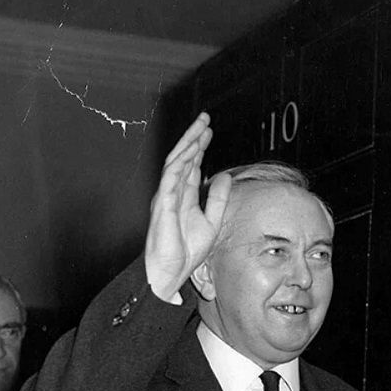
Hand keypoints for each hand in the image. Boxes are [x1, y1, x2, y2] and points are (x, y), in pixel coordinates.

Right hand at [143, 113, 230, 300]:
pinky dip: (179, 165)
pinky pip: (170, 180)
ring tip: (199, 128)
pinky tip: (189, 152)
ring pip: (175, 163)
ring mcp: (166, 197)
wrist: (170, 272)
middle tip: (205, 118)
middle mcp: (173, 192)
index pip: (191, 164)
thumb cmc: (186, 251)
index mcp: (183, 195)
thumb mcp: (211, 220)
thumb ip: (218, 198)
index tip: (209, 130)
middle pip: (182, 157)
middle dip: (193, 137)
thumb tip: (226, 177)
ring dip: (187, 145)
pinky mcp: (163, 206)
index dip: (200, 146)